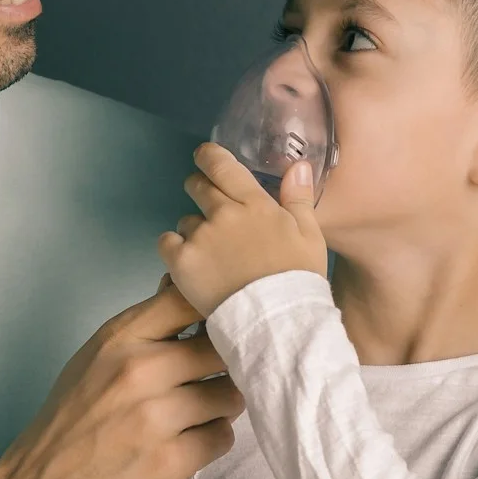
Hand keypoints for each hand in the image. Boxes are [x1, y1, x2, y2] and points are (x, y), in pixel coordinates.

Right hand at [0, 283, 242, 478]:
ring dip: (220, 407)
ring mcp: (154, 417)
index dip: (213, 308)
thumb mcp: (94, 359)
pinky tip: (185, 446)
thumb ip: (142, 327)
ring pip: (229, 395)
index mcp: (118, 339)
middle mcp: (137, 371)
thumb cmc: (69, 423)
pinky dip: (210, 442)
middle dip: (223, 365)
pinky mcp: (168, 462)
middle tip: (210, 380)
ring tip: (195, 417)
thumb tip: (179, 282)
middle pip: (221, 348)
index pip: (188, 299)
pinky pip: (222, 437)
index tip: (218, 322)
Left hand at [157, 143, 325, 317]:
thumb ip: (299, 198)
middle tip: (209, 212)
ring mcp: (200, 237)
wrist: (276, 321)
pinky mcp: (182, 262)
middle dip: (199, 191)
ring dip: (193, 230)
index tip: (203, 157)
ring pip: (185, 220)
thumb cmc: (298, 280)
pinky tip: (190, 264)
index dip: (208, 156)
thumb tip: (298, 165)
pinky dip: (175, 250)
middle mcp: (224, 214)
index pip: (222, 166)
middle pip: (197, 186)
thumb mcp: (310, 236)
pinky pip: (167, 243)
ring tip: (209, 254)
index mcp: (255, 204)